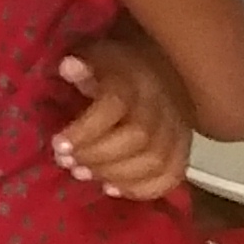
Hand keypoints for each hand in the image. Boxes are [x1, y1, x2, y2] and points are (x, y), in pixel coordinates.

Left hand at [51, 30, 195, 200]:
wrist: (160, 64)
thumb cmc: (119, 65)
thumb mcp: (96, 55)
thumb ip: (82, 65)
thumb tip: (68, 67)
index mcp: (135, 79)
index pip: (114, 104)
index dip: (86, 129)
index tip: (58, 144)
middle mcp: (160, 105)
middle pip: (137, 137)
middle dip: (97, 156)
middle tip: (68, 163)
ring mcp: (178, 128)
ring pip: (156, 160)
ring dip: (115, 174)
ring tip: (84, 174)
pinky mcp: (184, 148)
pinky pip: (172, 175)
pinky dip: (142, 189)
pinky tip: (113, 188)